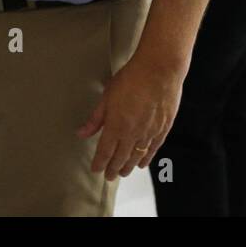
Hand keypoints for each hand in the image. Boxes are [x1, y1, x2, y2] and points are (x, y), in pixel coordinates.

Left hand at [77, 55, 183, 180]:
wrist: (159, 70)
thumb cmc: (132, 78)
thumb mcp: (107, 96)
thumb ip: (96, 118)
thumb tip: (82, 133)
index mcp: (116, 126)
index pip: (105, 152)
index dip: (100, 163)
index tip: (96, 169)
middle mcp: (132, 134)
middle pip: (120, 158)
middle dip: (113, 169)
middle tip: (108, 176)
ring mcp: (149, 133)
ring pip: (136, 156)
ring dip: (128, 166)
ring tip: (123, 173)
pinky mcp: (162, 128)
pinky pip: (153, 149)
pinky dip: (146, 158)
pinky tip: (142, 163)